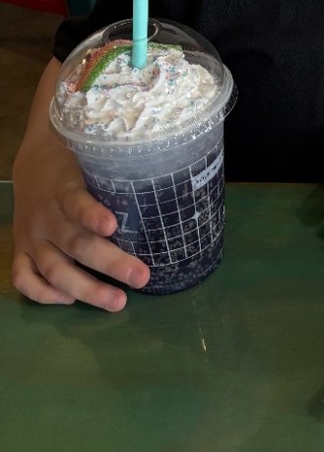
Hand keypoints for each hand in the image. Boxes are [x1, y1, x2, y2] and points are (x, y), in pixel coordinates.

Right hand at [11, 140, 149, 311]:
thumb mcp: (93, 162)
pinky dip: (44, 294)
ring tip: (117, 302)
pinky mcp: (20, 250)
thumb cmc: (76, 165)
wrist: (34, 163)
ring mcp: (31, 237)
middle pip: (76, 244)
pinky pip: (24, 278)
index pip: (75, 203)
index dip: (91, 215)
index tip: (112, 226)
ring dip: (85, 289)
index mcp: (64, 191)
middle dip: (109, 263)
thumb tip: (162, 191)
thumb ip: (115, 179)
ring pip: (53, 269)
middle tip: (141, 277)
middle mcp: (45, 217)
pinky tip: (69, 300)